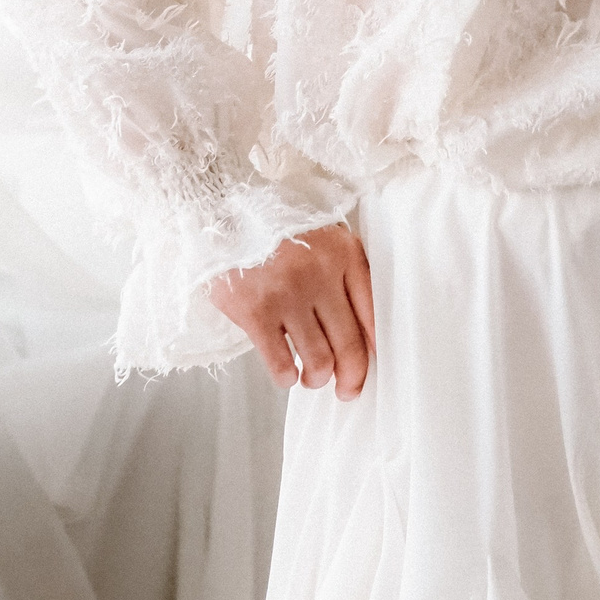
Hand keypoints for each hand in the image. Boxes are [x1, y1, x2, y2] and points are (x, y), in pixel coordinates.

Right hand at [207, 222, 375, 398]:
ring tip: (311, 378)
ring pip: (318, 359)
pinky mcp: (255, 311)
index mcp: (343, 254)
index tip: (371, 365)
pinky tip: (286, 374)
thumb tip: (364, 329)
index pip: (373, 312)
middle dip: (351, 377)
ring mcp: (288, 294)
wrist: (224, 210)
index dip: (374, 348)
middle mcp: (320, 275)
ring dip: (317, 378)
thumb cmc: (278, 228)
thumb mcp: (323, 236)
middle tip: (346, 390)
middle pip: (349, 344)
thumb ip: (345, 272)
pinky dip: (286, 377)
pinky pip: (280, 362)